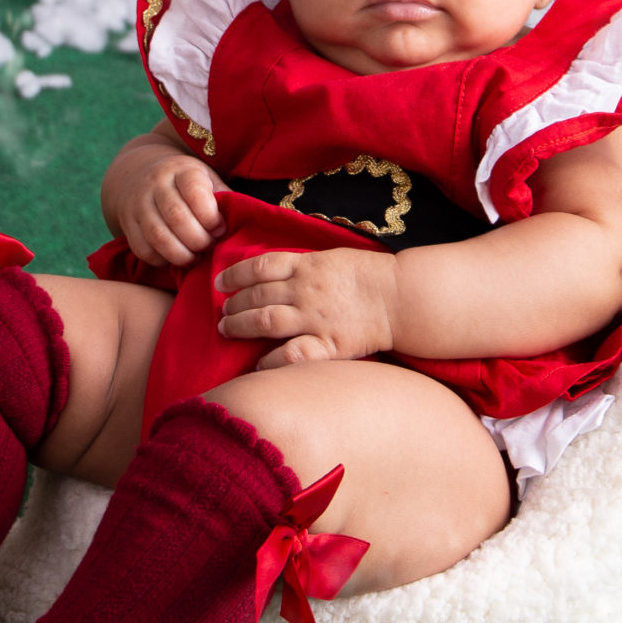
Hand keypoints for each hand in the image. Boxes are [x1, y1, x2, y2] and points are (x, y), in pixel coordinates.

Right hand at [111, 145, 226, 267]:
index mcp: (181, 171)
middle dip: (199, 240)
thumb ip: (223, 197)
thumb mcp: (206, 179)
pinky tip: (175, 258)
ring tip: (195, 258)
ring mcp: (138, 204)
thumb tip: (247, 219)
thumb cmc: (184, 183)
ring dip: (181, 254)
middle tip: (209, 247)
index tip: (220, 229)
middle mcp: (156, 184)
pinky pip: (143, 249)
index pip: (196, 194)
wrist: (137, 175)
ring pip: (158, 236)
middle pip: (177, 218)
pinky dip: (162, 260)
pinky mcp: (127, 224)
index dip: (211, 218)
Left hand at [217, 248, 396, 369]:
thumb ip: (303, 265)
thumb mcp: (332, 258)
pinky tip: (257, 364)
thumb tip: (273, 272)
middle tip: (223, 311)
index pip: (259, 267)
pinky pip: (291, 355)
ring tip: (226, 329)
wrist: (400, 297)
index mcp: (307, 266)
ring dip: (240, 325)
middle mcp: (305, 291)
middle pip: (257, 295)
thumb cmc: (369, 275)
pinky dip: (270, 360)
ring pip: (265, 321)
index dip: (235, 273)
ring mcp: (314, 319)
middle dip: (234, 303)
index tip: (221, 281)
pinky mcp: (327, 345)